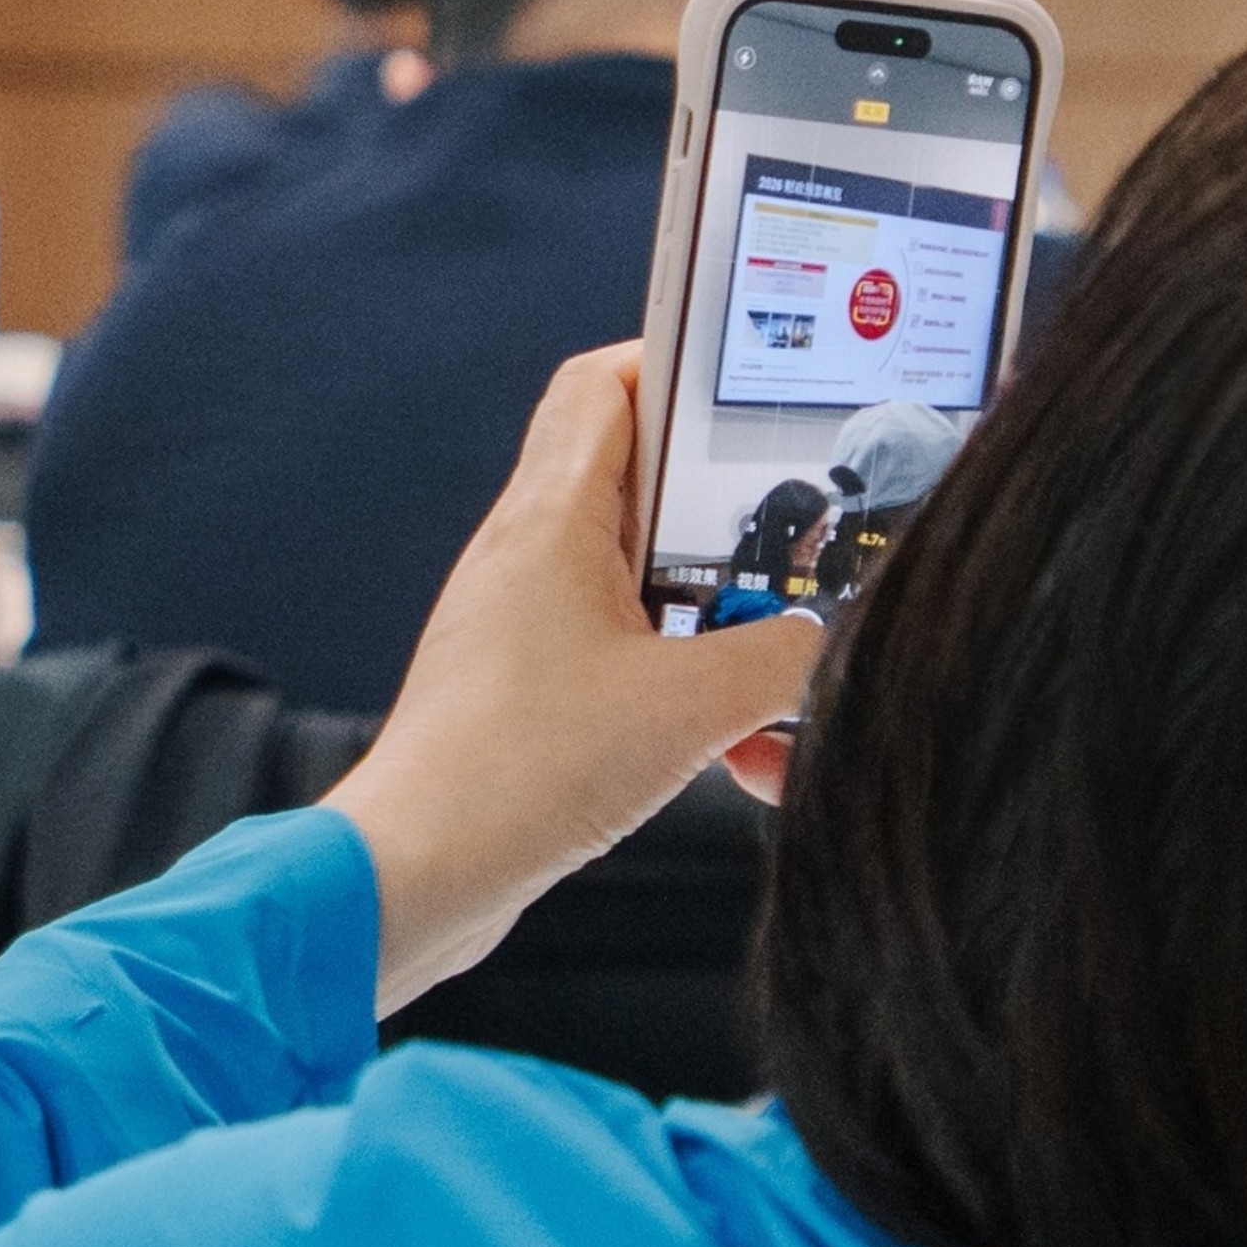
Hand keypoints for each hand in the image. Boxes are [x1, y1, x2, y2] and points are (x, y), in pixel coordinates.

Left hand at [321, 349, 822, 1008]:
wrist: (418, 877)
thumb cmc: (522, 772)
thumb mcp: (690, 706)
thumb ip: (780, 659)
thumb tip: (827, 645)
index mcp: (553, 521)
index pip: (605, 387)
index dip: (679, 369)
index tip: (758, 390)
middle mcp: (532, 560)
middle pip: (644, 490)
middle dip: (735, 523)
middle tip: (806, 547)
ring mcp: (527, 629)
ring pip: (651, 597)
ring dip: (725, 635)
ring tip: (789, 682)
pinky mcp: (532, 700)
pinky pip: (633, 672)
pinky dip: (692, 704)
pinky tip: (746, 763)